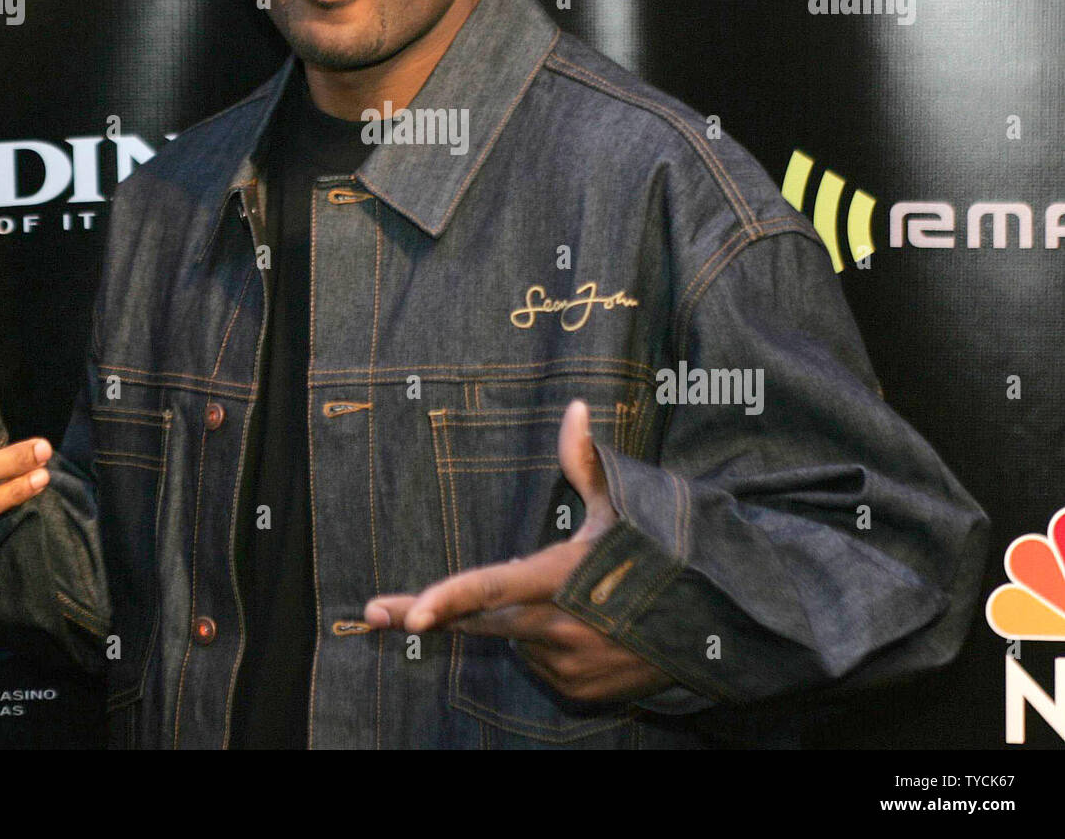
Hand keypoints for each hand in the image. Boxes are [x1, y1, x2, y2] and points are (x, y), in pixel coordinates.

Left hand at [365, 400, 674, 703]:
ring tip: (572, 596)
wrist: (721, 623)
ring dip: (520, 620)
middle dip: (426, 615)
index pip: (493, 588)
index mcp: (562, 579)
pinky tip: (584, 626)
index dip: (448, 600)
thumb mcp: (624, 505)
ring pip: (517, 639)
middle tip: (376, 611)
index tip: (406, 617)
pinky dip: (547, 644)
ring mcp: (569, 667)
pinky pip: (544, 664)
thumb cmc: (664, 553)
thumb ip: (585, 461)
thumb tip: (574, 406)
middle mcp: (559, 628)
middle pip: (478, 622)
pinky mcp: (580, 692)